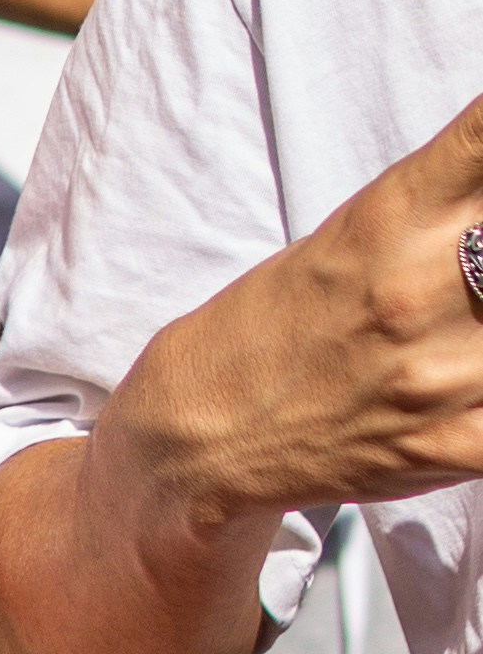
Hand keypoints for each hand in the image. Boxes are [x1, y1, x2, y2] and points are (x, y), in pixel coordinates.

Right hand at [104, 90, 482, 539]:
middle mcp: (421, 287)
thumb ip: (443, 208)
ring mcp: (442, 373)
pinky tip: (478, 375)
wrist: (199, 430)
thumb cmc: (272, 324)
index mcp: (389, 220)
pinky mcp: (453, 445)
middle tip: (477, 249)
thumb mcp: (350, 237)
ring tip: (472, 310)